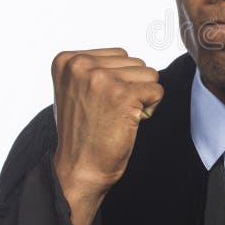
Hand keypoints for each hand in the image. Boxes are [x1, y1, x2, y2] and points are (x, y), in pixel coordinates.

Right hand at [50, 47, 163, 224]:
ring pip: (149, 74)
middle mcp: (80, 64)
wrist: (79, 169)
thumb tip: (127, 56)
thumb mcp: (78, 89)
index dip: (118, 81)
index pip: (119, 55)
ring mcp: (101, 78)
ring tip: (117, 117)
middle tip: (108, 113)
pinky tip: (128, 123)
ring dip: (141, 98)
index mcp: (67, 60)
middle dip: (131, 88)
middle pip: (135, 62)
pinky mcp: (123, 94)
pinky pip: (157, 90)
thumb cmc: (84, 132)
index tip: (98, 103)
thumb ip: (96, 67)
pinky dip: (150, 109)